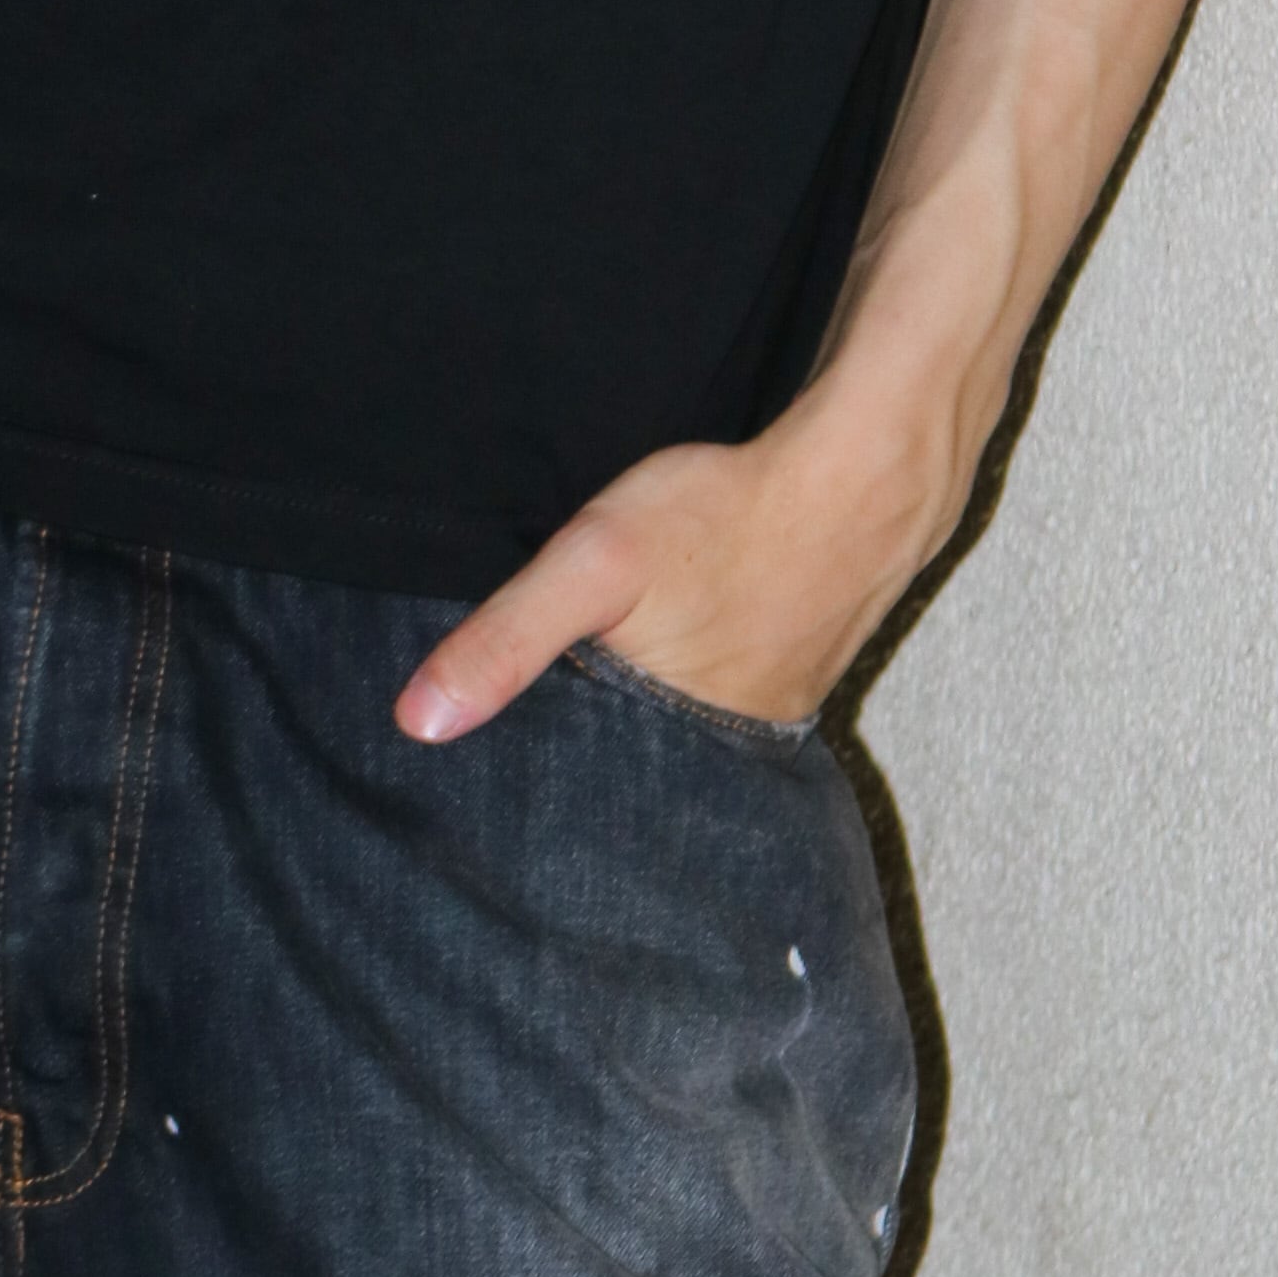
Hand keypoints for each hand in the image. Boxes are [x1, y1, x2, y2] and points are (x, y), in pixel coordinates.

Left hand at [394, 385, 955, 744]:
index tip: (474, 779)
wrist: (860, 479)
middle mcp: (720, 761)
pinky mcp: (789, 686)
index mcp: (668, 753)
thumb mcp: (595, 562)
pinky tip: (669, 654)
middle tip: (532, 720)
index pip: (574, 797)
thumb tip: (417, 725)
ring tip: (590, 691)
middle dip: (577, 758)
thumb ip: (507, 638)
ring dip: (632, 724)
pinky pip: (714, 709)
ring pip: (670, 741)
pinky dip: (682, 690)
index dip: (523, 783)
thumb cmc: (726, 515)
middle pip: (623, 775)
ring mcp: (762, 725)